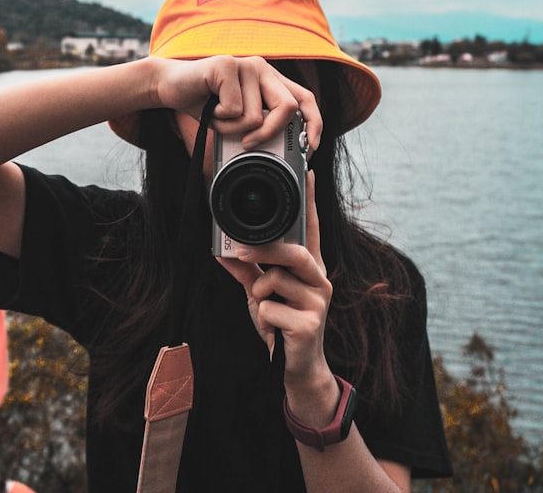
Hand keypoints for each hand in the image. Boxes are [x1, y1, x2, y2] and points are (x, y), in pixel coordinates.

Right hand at [154, 56, 321, 151]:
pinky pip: (234, 109)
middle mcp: (263, 68)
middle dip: (271, 133)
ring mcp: (246, 64)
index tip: (310, 147)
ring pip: (256, 115)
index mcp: (270, 80)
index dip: (314, 123)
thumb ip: (259, 126)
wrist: (169, 86)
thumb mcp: (237, 120)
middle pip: (288, 107)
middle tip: (249, 144)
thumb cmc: (205, 105)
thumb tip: (281, 151)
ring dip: (233, 129)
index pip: (305, 99)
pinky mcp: (226, 65)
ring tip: (217, 119)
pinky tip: (208, 108)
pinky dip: (219, 120)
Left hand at [216, 171, 332, 385]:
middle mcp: (319, 280)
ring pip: (278, 280)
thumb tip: (223, 253)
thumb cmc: (281, 325)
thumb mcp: (259, 295)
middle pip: (295, 252)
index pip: (311, 230)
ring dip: (260, 293)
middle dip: (265, 251)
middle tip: (241, 253)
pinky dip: (261, 317)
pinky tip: (273, 329)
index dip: (310, 203)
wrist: (294, 368)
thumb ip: (246, 273)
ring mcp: (318, 302)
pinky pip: (270, 308)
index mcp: (309, 269)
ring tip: (264, 307)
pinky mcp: (310, 324)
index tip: (308, 174)